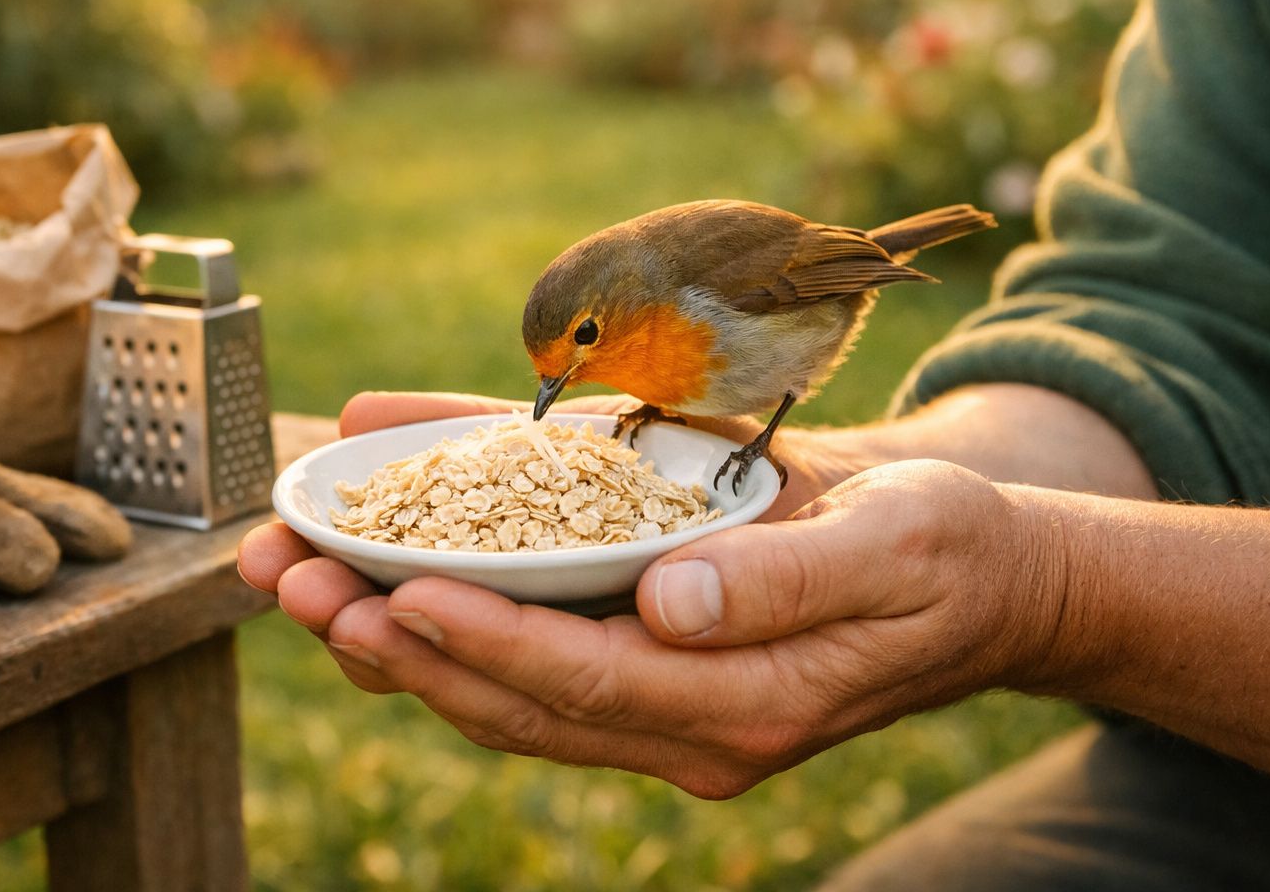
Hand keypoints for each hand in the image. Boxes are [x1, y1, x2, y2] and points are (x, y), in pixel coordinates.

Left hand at [243, 400, 1063, 794]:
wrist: (978, 586)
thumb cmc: (945, 549)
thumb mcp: (894, 544)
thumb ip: (787, 582)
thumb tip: (673, 604)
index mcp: (749, 702)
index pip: (592, 683)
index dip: (490, 643)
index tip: (393, 595)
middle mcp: (691, 725)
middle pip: (517, 696)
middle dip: (396, 642)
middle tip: (292, 583)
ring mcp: (663, 708)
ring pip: (503, 689)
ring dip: (393, 639)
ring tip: (296, 580)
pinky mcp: (648, 671)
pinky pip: (528, 652)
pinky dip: (448, 614)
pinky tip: (376, 565)